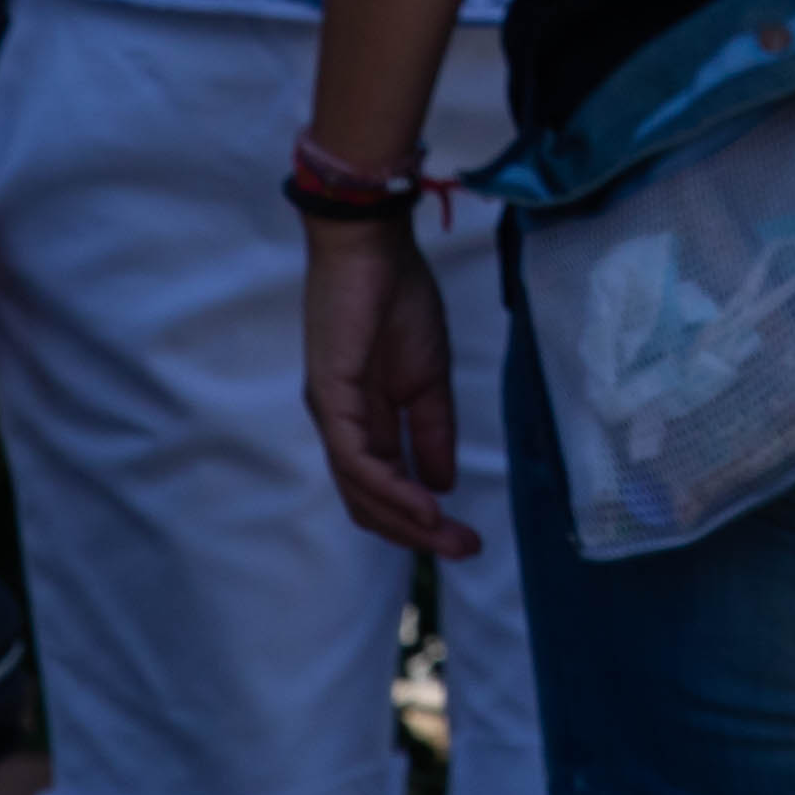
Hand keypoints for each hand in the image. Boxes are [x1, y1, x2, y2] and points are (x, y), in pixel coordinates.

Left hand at [305, 210, 475, 558]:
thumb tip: (443, 484)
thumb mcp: (428, 376)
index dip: (419, 519)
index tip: (465, 537)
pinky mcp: (330, 398)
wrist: (373, 245)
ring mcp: (332, 414)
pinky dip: (391, 489)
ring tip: (448, 537)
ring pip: (361, 491)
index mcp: (365, 420)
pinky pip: (357, 459)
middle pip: (368, 503)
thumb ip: (433, 430)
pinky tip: (427, 505)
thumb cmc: (398, 298)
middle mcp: (342, 426)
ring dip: (406, 521)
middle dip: (416, 533)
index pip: (383, 488)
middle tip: (465, 549)